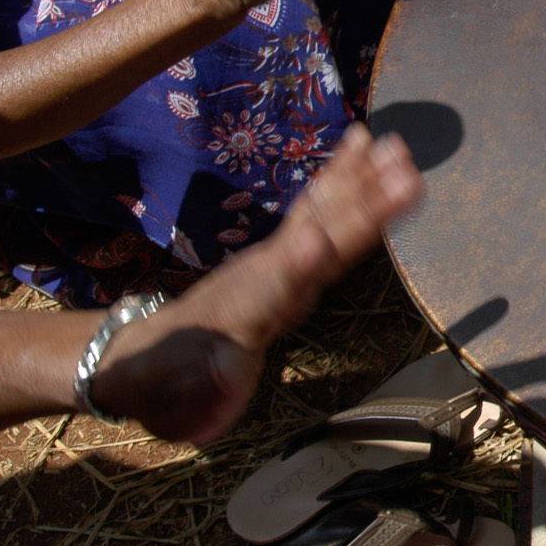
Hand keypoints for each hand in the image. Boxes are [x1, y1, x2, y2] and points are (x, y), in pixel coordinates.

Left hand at [90, 124, 423, 444]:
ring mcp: (272, 258)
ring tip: (396, 149)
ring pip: (320, 215)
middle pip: (315, 238)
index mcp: (242, 315)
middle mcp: (262, 275)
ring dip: (359, 182)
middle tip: (400, 174)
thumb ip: (201, 391)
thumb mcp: (178, 402)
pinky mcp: (282, 251)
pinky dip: (341, 175)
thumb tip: (224, 379)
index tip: (317, 241)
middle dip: (357, 209)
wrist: (145, 350)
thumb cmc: (166, 385)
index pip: (272, 291)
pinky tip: (361, 143)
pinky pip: (317, 209)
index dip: (294, 269)